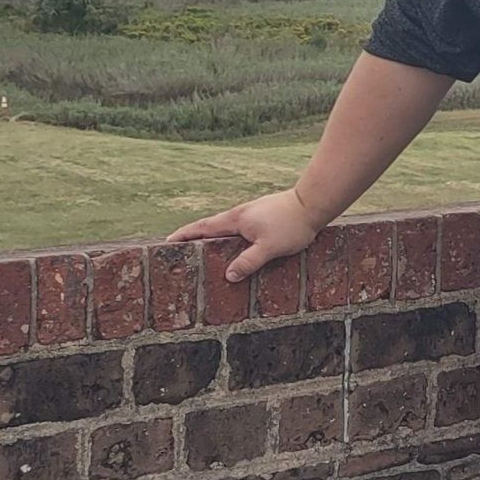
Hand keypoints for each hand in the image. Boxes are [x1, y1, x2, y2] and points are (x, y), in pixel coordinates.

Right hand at [165, 187, 324, 283]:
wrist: (313, 204)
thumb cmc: (291, 224)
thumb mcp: (269, 247)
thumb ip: (248, 261)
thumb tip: (228, 276)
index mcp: (235, 220)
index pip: (202, 228)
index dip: (184, 235)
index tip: (166, 242)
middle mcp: (240, 215)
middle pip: (210, 228)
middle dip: (194, 239)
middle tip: (180, 252)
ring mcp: (251, 214)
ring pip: (226, 229)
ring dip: (213, 239)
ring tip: (204, 254)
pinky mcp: (263, 217)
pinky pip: (240, 230)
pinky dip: (230, 238)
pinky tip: (236, 248)